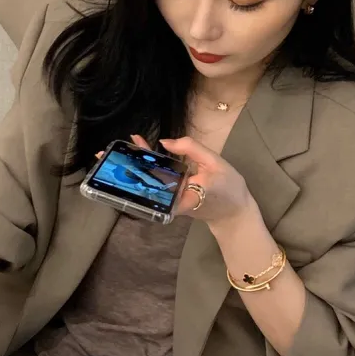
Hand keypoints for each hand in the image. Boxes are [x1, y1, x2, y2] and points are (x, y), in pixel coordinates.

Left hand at [129, 134, 252, 224]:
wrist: (235, 213)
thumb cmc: (229, 187)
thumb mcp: (215, 161)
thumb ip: (191, 149)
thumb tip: (164, 142)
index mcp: (187, 192)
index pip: (160, 179)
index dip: (145, 164)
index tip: (136, 146)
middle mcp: (175, 200)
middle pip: (150, 181)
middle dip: (135, 165)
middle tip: (119, 147)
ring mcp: (172, 203)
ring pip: (152, 184)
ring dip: (140, 167)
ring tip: (127, 149)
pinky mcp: (172, 203)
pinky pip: (158, 186)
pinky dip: (150, 172)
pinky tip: (143, 158)